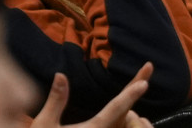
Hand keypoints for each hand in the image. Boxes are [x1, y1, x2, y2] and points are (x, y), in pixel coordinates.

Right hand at [31, 63, 154, 127]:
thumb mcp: (44, 124)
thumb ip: (56, 100)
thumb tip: (61, 74)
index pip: (116, 108)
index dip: (131, 93)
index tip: (145, 82)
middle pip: (125, 112)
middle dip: (133, 92)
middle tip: (148, 69)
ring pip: (123, 124)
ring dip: (129, 108)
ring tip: (135, 85)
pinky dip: (122, 120)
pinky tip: (123, 111)